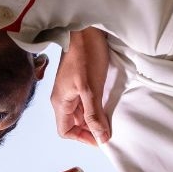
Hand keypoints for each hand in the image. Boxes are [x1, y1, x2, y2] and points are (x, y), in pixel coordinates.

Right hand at [51, 26, 112, 145]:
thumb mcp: (90, 89)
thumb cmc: (85, 58)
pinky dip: (96, 109)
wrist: (83, 33)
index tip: (102, 138)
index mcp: (60, 102)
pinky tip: (108, 106)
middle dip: (91, 130)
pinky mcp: (78, 84)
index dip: (82, 138)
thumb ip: (94, 114)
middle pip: (73, 124)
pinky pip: (85, 104)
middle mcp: (62, 99)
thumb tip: (101, 138)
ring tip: (111, 119)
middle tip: (111, 130)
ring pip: (80, 114)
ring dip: (94, 119)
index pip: (65, 131)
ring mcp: (70, 92)